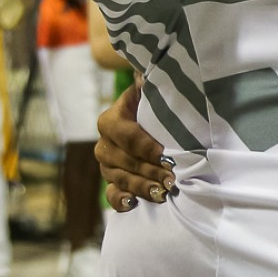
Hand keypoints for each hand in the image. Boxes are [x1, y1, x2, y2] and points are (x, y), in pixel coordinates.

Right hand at [96, 83, 172, 210]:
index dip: (147, 147)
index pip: (127, 136)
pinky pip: (112, 195)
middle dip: (151, 170)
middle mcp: (104, 144)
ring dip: (143, 186)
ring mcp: (107, 165)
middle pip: (125, 161)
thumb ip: (148, 81)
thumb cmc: (154, 102)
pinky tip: (134, 204)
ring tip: (164, 191)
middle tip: (173, 177)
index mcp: (110, 120)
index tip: (168, 154)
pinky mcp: (113, 182)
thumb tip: (146, 72)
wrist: (149, 118)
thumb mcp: (151, 89)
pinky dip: (121, 201)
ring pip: (121, 179)